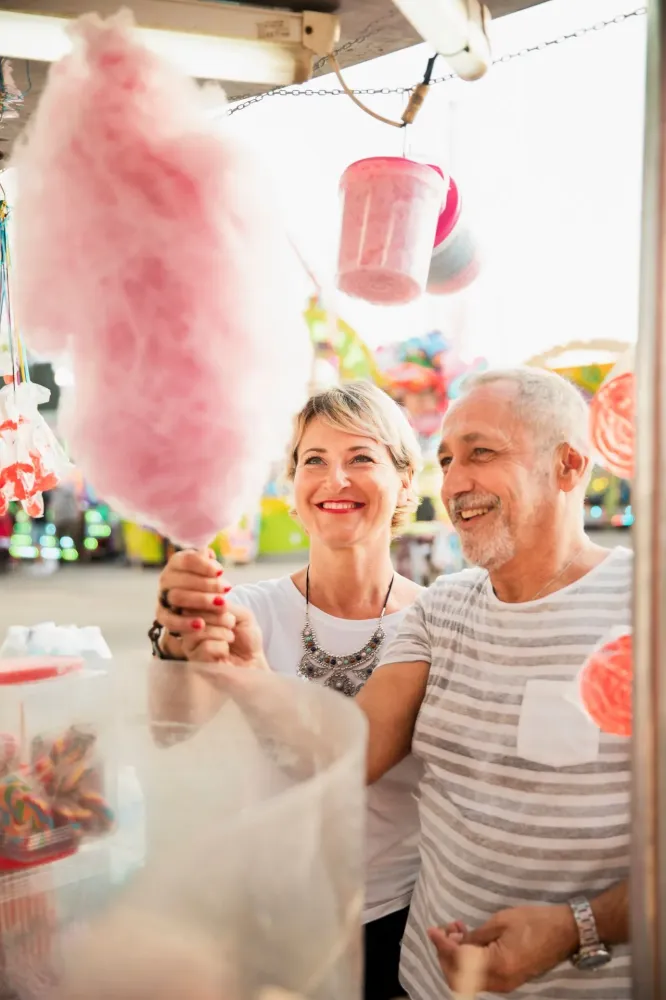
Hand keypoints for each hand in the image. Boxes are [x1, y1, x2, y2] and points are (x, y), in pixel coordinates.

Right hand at [155, 549, 230, 654]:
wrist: (196, 606)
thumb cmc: (205, 583)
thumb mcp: (208, 570)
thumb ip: (208, 563)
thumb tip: (209, 555)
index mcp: (176, 563)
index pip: (186, 560)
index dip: (204, 565)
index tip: (221, 572)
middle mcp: (166, 578)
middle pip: (182, 579)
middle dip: (207, 584)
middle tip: (227, 589)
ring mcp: (162, 596)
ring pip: (177, 597)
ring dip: (201, 601)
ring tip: (221, 604)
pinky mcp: (162, 615)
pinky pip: (169, 620)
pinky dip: (184, 623)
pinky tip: (201, 625)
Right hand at [181, 600, 267, 669]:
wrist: (254, 663)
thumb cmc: (247, 639)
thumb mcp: (241, 614)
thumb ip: (224, 606)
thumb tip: (211, 601)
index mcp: (199, 615)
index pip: (192, 601)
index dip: (210, 601)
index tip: (226, 608)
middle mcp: (190, 630)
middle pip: (192, 613)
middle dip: (219, 617)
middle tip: (231, 624)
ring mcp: (191, 646)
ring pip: (198, 631)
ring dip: (221, 632)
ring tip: (230, 638)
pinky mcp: (196, 662)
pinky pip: (205, 647)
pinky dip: (221, 647)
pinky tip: (225, 652)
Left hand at [428, 904, 578, 994]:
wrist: (565, 932)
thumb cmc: (535, 921)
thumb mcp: (500, 922)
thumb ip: (475, 937)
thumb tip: (456, 944)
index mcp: (498, 966)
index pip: (459, 960)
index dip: (441, 945)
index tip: (432, 929)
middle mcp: (500, 982)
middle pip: (459, 978)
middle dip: (446, 955)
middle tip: (445, 930)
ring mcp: (505, 984)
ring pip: (469, 979)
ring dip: (457, 957)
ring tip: (457, 930)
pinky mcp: (509, 979)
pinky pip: (480, 976)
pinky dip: (469, 961)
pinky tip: (469, 939)